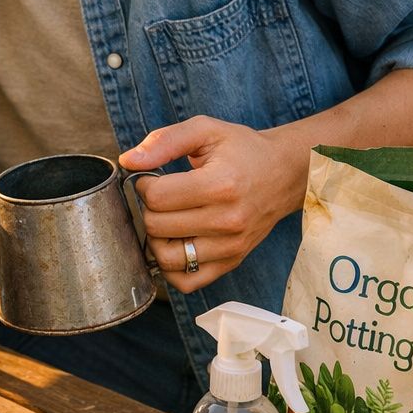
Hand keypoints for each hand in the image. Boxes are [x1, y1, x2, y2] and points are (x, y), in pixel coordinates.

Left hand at [118, 116, 306, 293]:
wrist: (285, 172)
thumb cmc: (243, 150)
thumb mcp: (205, 130)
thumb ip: (164, 141)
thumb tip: (128, 161)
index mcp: (220, 185)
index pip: (156, 198)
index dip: (143, 184)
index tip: (153, 178)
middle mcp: (228, 221)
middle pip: (157, 227)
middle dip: (148, 209)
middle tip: (161, 197)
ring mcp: (231, 247)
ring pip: (166, 258)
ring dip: (156, 239)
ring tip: (167, 219)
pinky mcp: (232, 262)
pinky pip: (187, 282)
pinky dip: (171, 267)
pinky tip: (175, 242)